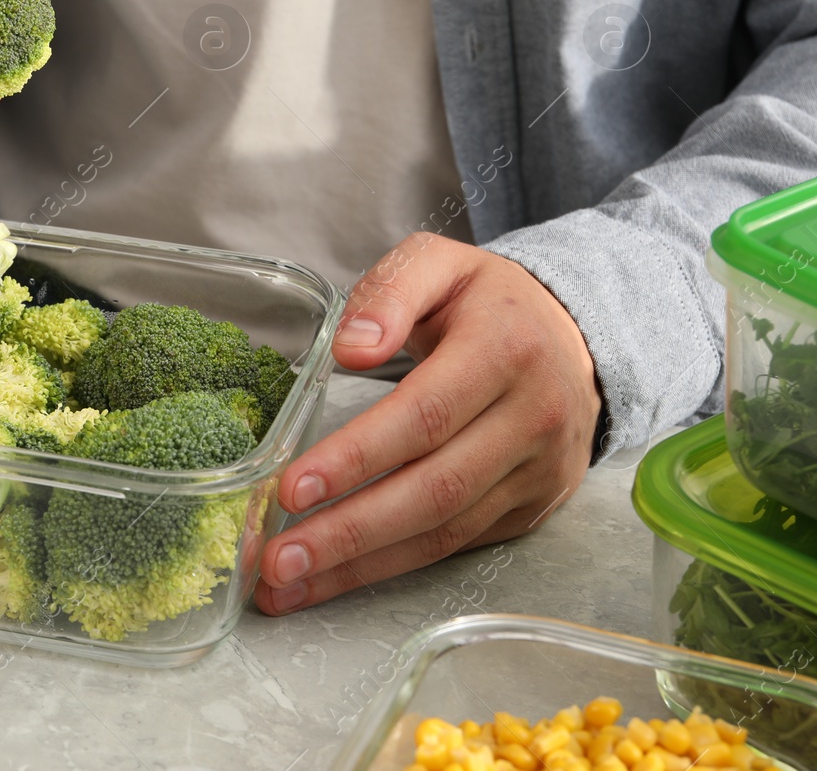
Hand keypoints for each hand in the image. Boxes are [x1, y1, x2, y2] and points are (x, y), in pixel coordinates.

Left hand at [254, 233, 601, 614]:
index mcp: (505, 351)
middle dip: (349, 532)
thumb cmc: (487, 302)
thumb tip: (352, 349)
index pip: (423, 416)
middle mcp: (532, 420)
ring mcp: (537, 473)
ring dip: (360, 567)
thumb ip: (390, 293)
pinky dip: (391, 567)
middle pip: (433, 489)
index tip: (293, 488)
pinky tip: (334, 577)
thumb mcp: (439, 264)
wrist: (572, 339)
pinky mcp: (529, 509)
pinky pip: (456, 546)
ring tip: (288, 585)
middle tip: (278, 559)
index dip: (356, 457)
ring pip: (443, 533)